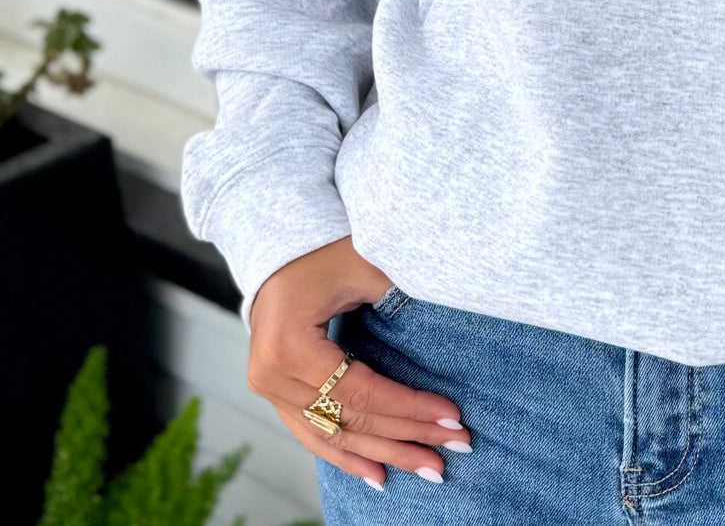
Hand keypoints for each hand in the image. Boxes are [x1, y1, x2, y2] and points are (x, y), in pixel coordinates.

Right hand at [247, 235, 473, 487]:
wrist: (277, 250)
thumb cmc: (322, 251)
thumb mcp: (362, 262)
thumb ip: (395, 292)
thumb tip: (443, 324)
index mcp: (290, 346)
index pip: (361, 391)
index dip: (408, 407)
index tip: (452, 417)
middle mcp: (272, 376)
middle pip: (350, 420)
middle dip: (406, 436)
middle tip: (455, 448)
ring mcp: (270, 389)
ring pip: (333, 436)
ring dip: (384, 453)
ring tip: (428, 468)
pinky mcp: (276, 393)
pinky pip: (313, 434)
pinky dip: (346, 456)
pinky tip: (377, 474)